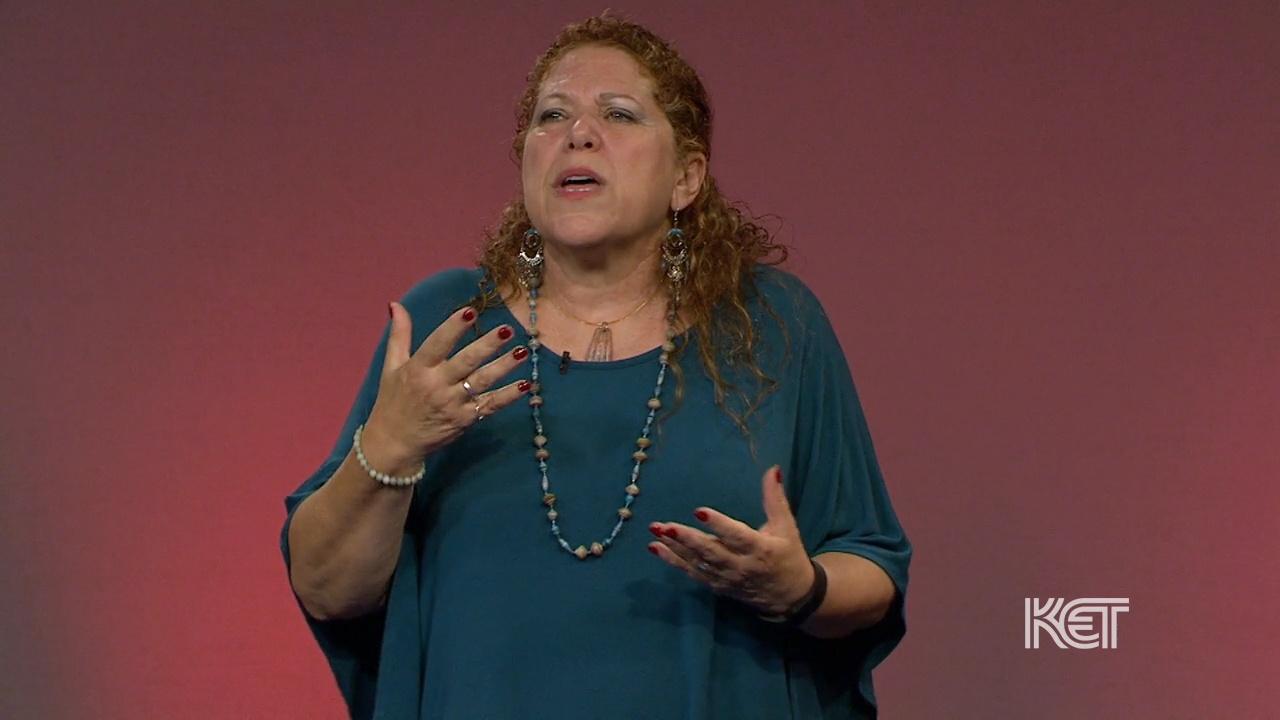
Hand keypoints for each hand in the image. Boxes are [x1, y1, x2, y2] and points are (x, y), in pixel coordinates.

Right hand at [362, 302, 531, 466]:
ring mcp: (452, 404)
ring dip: (504, 366)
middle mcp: (436, 385)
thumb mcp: (391, 366)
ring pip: (482, 381)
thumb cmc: (394, 400)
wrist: (395, 442)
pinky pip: (490, 405)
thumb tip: (396, 304)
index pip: (438, 343)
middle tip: (507, 329)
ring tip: (523, 352)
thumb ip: (399, 335)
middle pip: (466, 361)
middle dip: (487, 345)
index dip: (454, 327)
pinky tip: (525, 384)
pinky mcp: (465, 420)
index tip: (470, 312)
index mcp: (418, 369)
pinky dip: (508, 396)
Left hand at [648, 465, 814, 615]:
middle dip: (686, 539)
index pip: (736, 536)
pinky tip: (656, 549)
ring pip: (697, 563)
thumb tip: (772, 469)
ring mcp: (726, 578)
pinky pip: (692, 574)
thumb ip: (775, 499)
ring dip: (674, 549)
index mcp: (760, 549)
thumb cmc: (788, 555)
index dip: (718, 524)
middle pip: (710, 552)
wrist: (790, 597)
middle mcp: (741, 566)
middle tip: (665, 527)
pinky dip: (674, 562)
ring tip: (655, 534)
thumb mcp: (786, 527)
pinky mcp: (717, 586)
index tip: (699, 511)